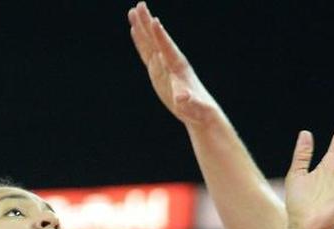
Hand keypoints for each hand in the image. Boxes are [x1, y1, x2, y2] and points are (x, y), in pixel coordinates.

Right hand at [128, 2, 221, 127]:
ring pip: (150, 42)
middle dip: (148, 23)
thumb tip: (182, 97)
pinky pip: (147, 52)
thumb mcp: (193, 107)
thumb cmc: (198, 110)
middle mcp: (171, 62)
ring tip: (133, 11)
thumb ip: (188, 101)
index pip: (168, 49)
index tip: (154, 20)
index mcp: (179, 68)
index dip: (161, 36)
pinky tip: (134, 30)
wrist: (200, 112)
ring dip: (142, 27)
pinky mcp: (158, 70)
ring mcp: (164, 65)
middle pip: (156, 39)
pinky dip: (140, 41)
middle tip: (140, 4)